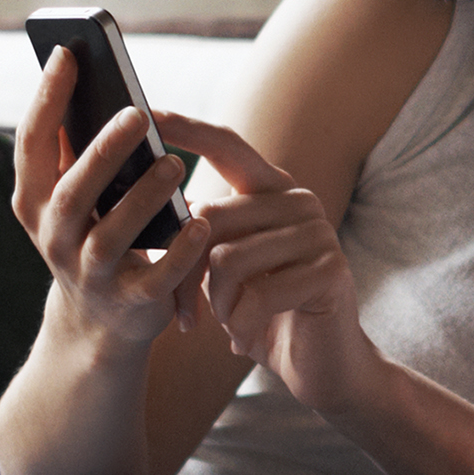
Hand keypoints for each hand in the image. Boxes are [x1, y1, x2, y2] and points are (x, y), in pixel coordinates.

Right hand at [15, 45, 196, 364]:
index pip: (32, 143)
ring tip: (175, 164)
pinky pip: (158, 275)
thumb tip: (88, 76)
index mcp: (33, 201)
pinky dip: (180, 250)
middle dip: (102, 152)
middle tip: (137, 113)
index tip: (68, 53)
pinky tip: (202, 223)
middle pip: (72, 192)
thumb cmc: (91, 236)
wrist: (99, 324)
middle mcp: (54, 238)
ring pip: (113, 235)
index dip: (47, 98)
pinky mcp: (131, 301)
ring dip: (144, 198)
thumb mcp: (71, 197)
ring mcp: (90, 273)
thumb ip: (75, 150)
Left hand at [167, 115, 365, 394]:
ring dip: (218, 304)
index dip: (184, 126)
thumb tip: (144, 202)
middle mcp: (298, 200)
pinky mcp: (330, 270)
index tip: (144, 108)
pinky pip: (256, 293)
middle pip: (210, 217)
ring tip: (230, 323)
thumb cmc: (264, 313)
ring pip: (227, 259)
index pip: (225, 144)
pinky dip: (240, 324)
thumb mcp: (226, 268)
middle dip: (186, 274)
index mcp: (272, 190)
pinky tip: (248, 337)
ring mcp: (319, 232)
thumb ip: (201, 232)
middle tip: (186, 313)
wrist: (324, 366)